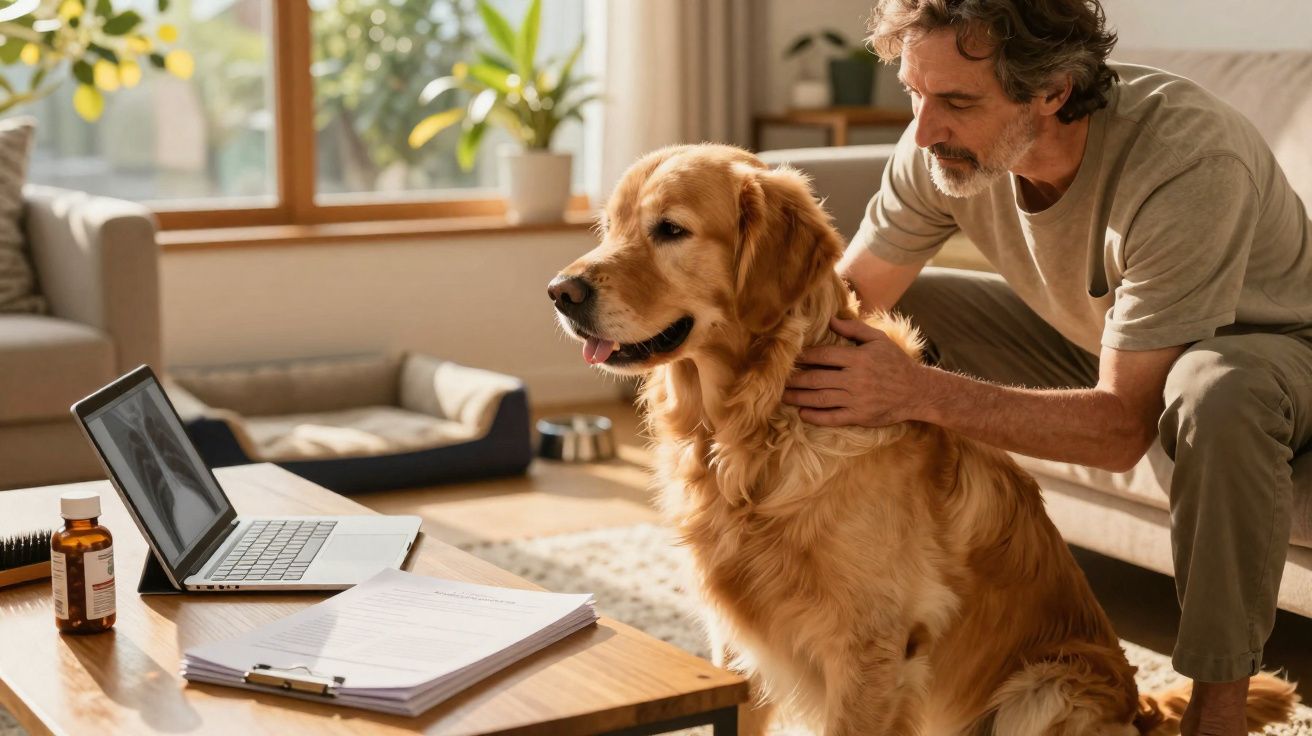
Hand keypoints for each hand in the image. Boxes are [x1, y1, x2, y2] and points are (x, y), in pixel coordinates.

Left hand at [782, 317, 928, 426]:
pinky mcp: (860, 417)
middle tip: (778, 380)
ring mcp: (857, 400)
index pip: (824, 355)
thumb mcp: (879, 340)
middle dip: (795, 379)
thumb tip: (831, 321)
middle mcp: (855, 379)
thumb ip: (855, 329)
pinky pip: (833, 418)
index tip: (791, 358)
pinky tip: (803, 414)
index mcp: (858, 358)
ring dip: (799, 398)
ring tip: (783, 396)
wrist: (917, 391)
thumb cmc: (896, 363)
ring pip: (821, 399)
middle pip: (817, 378)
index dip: (805, 356)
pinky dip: (816, 417)